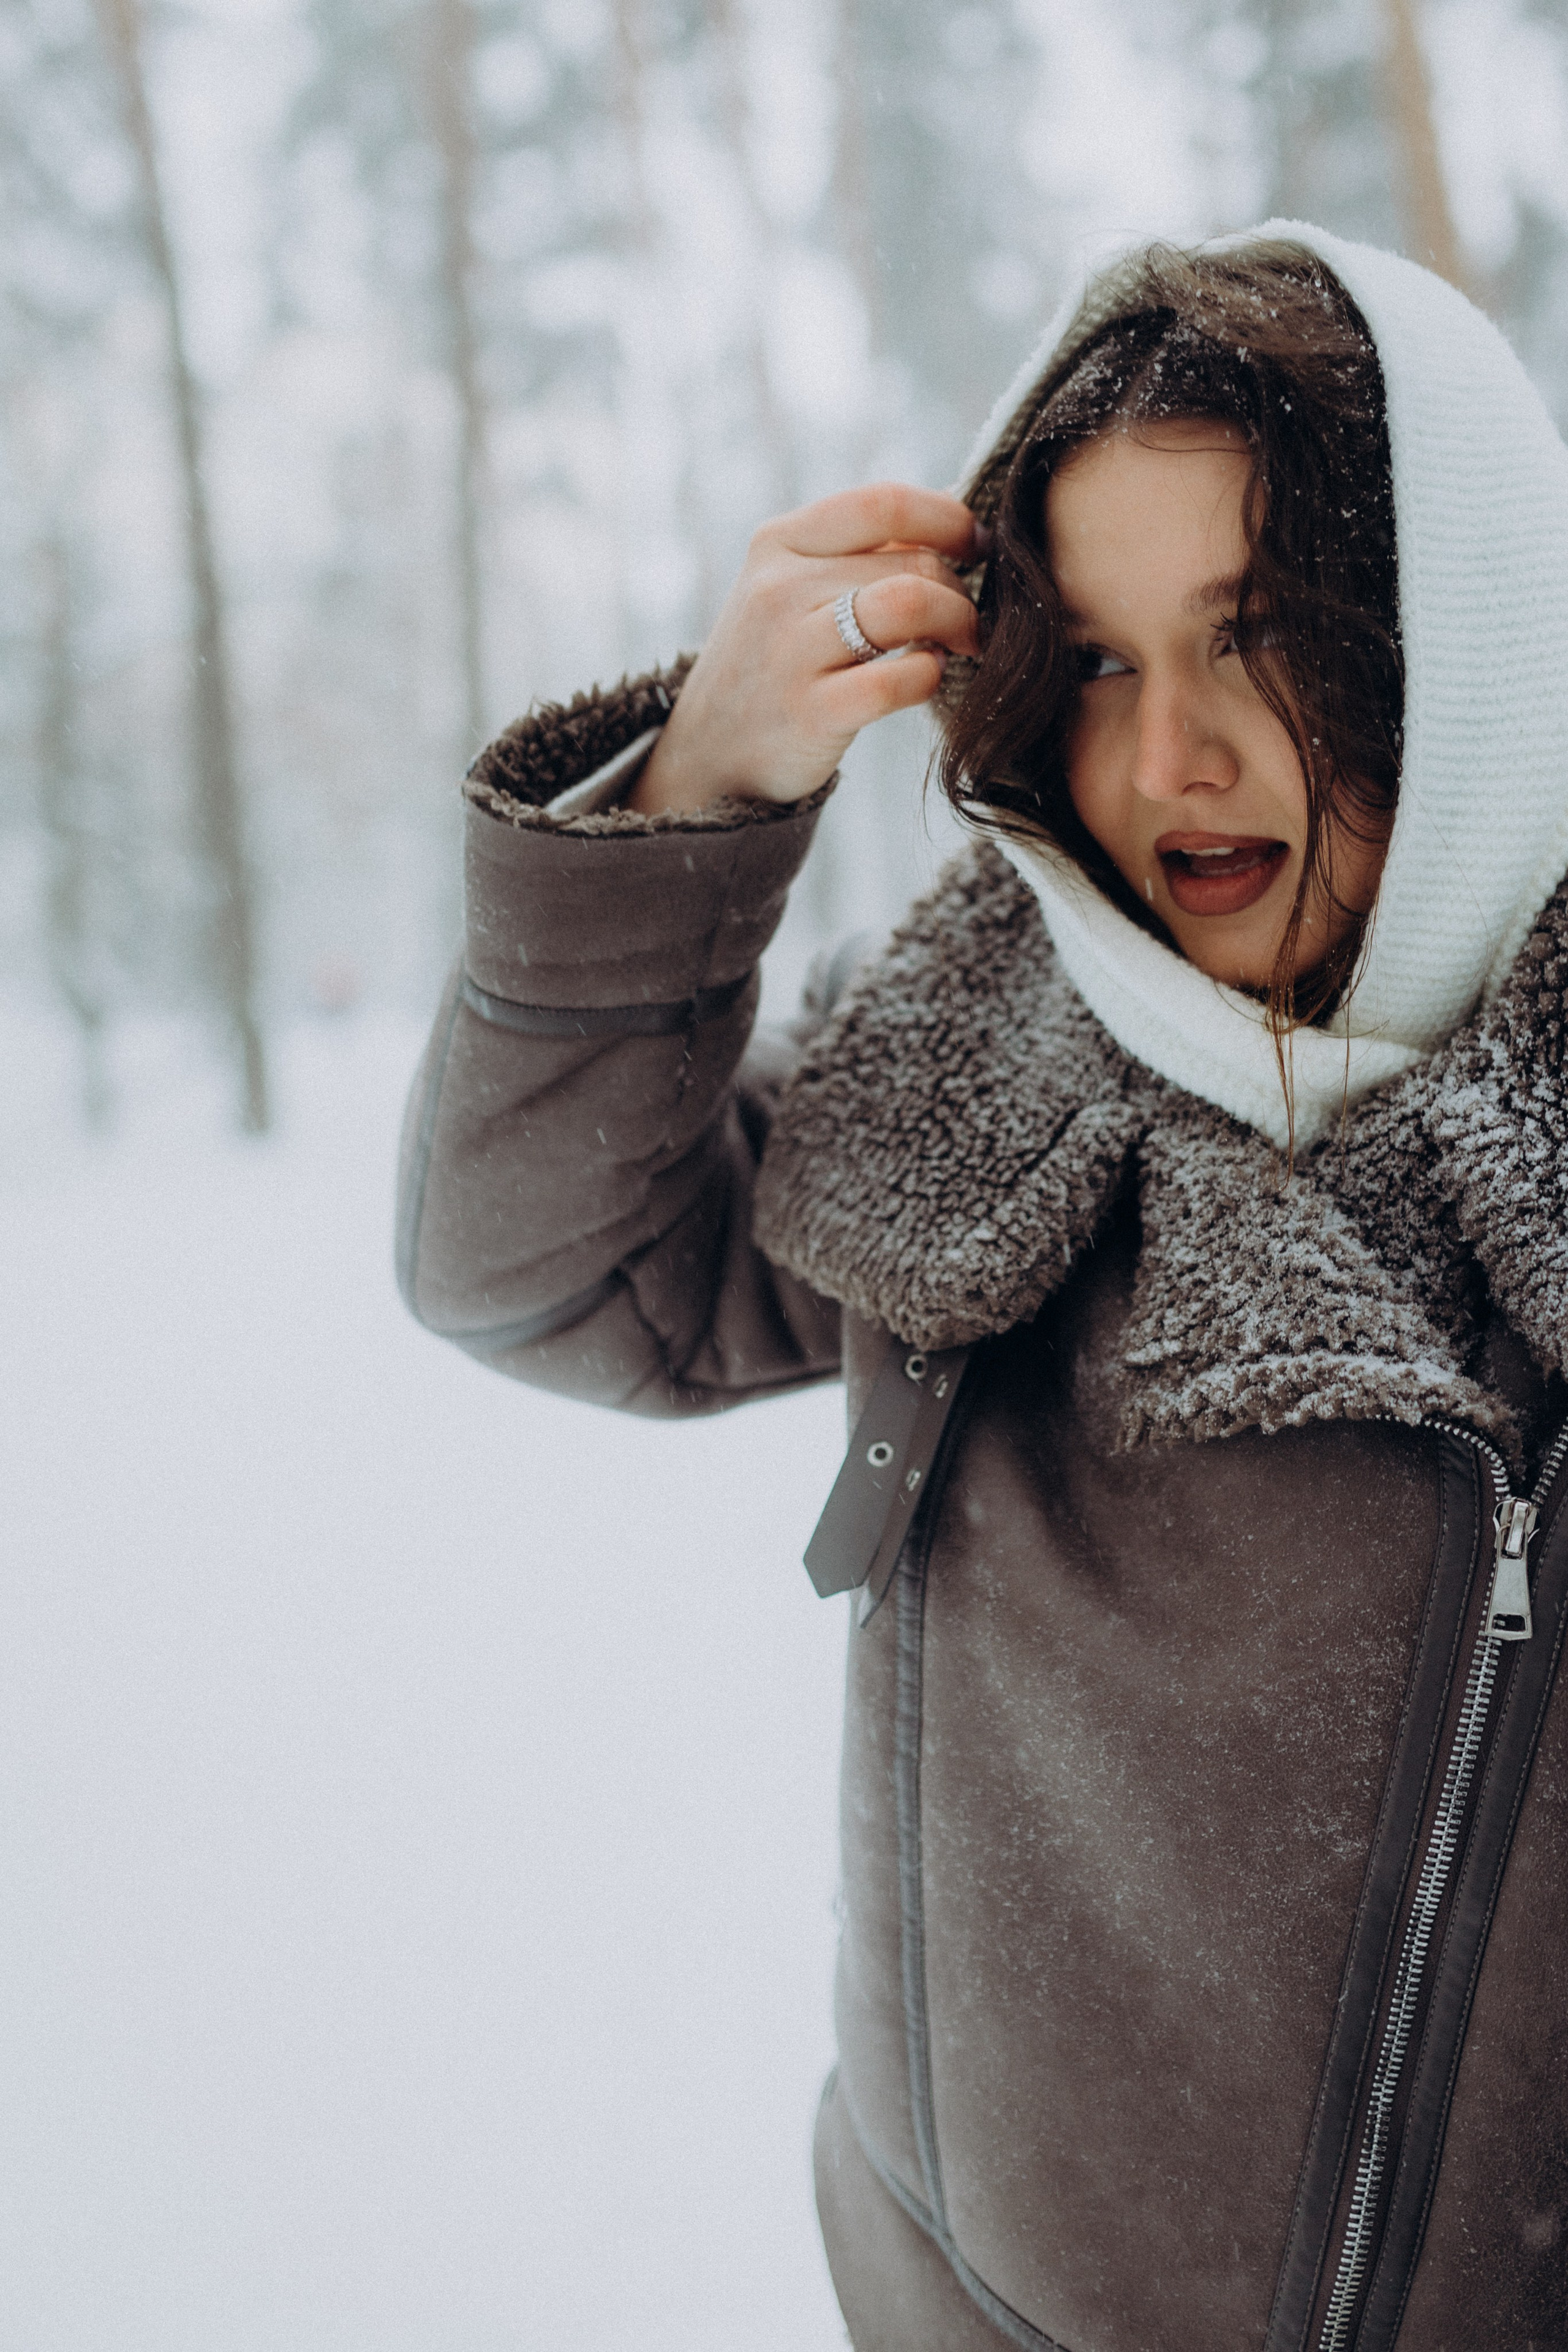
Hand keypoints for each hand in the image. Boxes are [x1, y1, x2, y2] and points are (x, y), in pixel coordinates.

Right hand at [630, 483, 986, 814]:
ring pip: (910, 605)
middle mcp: (778, 588)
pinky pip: (897, 679)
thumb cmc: (774, 664)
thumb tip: (956, 523)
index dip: (949, 520)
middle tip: (968, 620)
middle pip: (911, 561)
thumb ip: (857, 553)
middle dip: (960, 589)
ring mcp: (790, 650)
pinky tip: (926, 677)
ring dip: (957, 624)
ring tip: (962, 644)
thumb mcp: (791, 589)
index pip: (884, 504)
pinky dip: (929, 675)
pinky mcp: (809, 712)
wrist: (708, 755)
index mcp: (778, 542)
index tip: (976, 547)